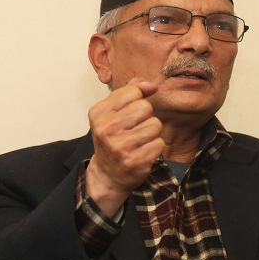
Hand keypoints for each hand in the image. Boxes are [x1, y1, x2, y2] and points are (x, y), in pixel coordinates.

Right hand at [85, 79, 164, 216]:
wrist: (107, 174)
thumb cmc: (112, 138)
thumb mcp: (113, 112)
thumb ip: (130, 92)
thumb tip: (151, 85)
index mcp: (99, 113)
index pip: (133, 91)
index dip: (137, 100)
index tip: (129, 112)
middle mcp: (107, 129)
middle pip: (146, 107)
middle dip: (145, 116)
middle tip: (134, 128)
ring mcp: (121, 147)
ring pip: (155, 125)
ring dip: (152, 133)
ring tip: (139, 141)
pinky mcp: (136, 161)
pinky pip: (159, 143)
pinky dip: (155, 147)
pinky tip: (143, 151)